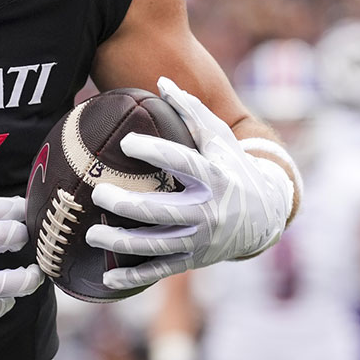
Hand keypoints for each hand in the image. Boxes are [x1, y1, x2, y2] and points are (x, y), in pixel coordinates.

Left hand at [85, 77, 294, 292]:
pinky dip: (135, 277)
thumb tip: (161, 81)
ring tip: (93, 233)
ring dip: (122, 242)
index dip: (155, 153)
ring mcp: (201, 239)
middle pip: (164, 211)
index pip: (183, 163)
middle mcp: (209, 211)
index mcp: (216, 178)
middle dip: (128, 205)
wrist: (266, 215)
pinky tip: (107, 278)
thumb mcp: (221, 138)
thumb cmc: (233, 167)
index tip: (126, 143)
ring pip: (157, 245)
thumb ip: (192, 111)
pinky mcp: (195, 259)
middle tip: (99, 192)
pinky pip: (161, 270)